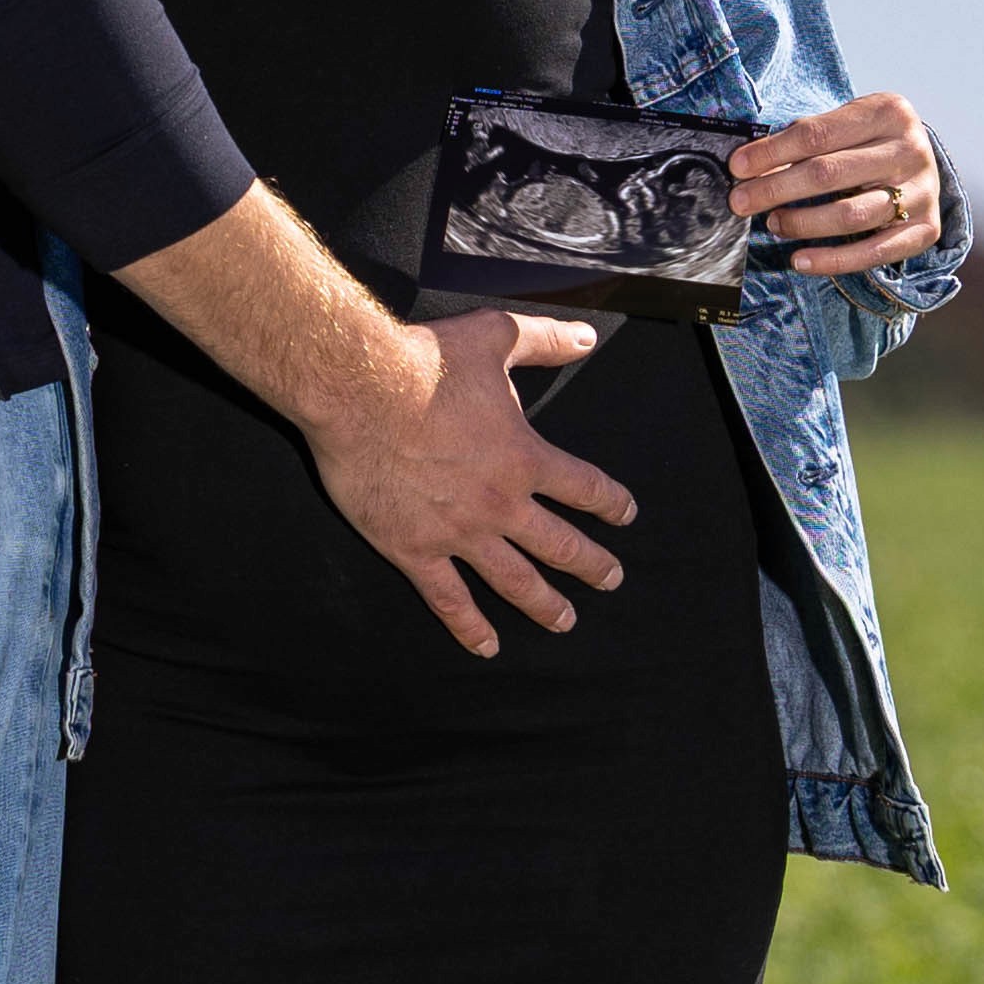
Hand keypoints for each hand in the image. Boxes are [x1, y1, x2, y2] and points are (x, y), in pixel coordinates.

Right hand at [301, 306, 633, 663]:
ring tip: (564, 621)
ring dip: (544, 604)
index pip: (584, 488)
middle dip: (592, 565)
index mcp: (525, 457)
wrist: (357, 389)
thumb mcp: (495, 337)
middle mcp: (501, 504)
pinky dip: (469, 626)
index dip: (611, 503)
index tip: (625, 516)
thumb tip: (588, 338)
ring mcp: (459, 533)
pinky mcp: (414, 549)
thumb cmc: (424, 361)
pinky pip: (448, 599)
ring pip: (515, 581)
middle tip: (609, 579)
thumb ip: (545, 340)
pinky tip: (487, 645)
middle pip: (561, 545)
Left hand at [729, 90, 941, 268]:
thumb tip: (748, 166)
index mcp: (888, 111)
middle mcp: (910, 149)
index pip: (817, 135)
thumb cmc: (870, 142)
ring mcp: (922, 190)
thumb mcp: (846, 124)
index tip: (738, 167)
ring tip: (773, 224)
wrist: (922, 163)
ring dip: (802, 223)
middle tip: (741, 202)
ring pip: (850, 214)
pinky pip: (873, 252)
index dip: (771, 153)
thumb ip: (807, 138)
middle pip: (828, 173)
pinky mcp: (926, 228)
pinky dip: (832, 260)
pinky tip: (800, 260)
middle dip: (775, 189)